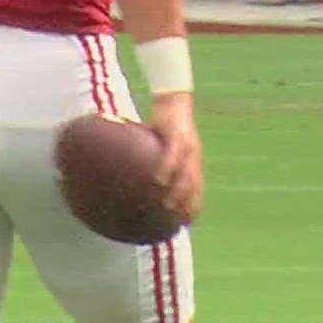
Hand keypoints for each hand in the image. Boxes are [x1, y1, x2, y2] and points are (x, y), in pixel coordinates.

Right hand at [147, 92, 203, 223]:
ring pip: (187, 174)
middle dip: (187, 206)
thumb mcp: (157, 142)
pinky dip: (167, 168)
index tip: (186, 225)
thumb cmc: (165, 121)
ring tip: (167, 206)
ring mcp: (188, 147)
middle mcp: (193, 157)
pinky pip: (173, 155)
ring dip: (179, 192)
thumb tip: (125, 170)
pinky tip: (159, 179)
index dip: (193, 208)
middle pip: (194, 187)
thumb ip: (147, 158)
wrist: (174, 97)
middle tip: (177, 225)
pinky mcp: (178, 136)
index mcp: (192, 161)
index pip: (197, 190)